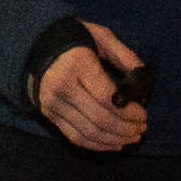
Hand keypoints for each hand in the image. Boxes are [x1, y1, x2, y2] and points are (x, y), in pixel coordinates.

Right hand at [38, 23, 151, 152]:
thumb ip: (124, 55)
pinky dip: (97, 144)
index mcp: (77, 64)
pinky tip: (114, 143)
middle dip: (126, 128)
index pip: (107, 97)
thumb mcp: (101, 35)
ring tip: (132, 137)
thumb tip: (144, 78)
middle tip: (141, 128)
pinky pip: (75, 137)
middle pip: (99, 118)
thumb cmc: (75, 37)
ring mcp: (53, 103)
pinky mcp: (49, 114)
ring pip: (89, 132)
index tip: (143, 115)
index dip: (129, 112)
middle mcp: (62, 85)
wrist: (36, 44)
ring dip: (115, 139)